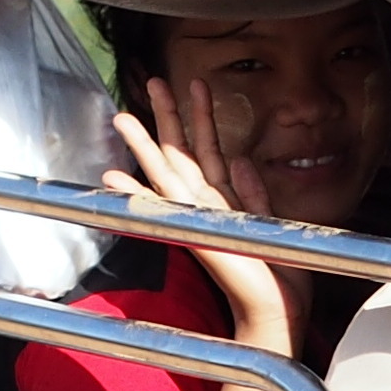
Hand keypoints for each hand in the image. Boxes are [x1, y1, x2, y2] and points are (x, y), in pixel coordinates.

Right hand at [101, 77, 310, 349]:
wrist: (277, 311)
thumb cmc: (278, 276)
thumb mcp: (270, 223)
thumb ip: (254, 192)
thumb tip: (241, 158)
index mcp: (225, 201)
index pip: (208, 150)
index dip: (201, 116)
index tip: (196, 84)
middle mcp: (206, 206)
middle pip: (180, 152)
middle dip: (167, 116)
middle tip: (153, 78)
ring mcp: (196, 220)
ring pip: (166, 173)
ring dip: (143, 145)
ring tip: (122, 116)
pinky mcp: (194, 235)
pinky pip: (162, 210)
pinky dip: (135, 195)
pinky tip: (112, 178)